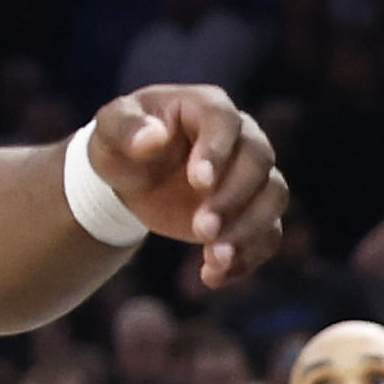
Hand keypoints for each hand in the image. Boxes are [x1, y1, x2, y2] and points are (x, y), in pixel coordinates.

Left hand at [91, 86, 288, 289]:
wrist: (131, 178)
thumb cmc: (121, 144)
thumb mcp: (110, 130)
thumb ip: (125, 127)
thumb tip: (152, 137)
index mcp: (205, 107)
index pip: (224, 122)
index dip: (217, 152)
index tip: (198, 182)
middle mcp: (240, 137)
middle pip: (258, 163)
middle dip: (233, 199)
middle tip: (202, 228)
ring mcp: (252, 176)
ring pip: (272, 199)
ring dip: (247, 231)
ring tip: (213, 256)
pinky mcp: (252, 211)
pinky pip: (267, 234)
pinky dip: (246, 257)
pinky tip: (214, 275)